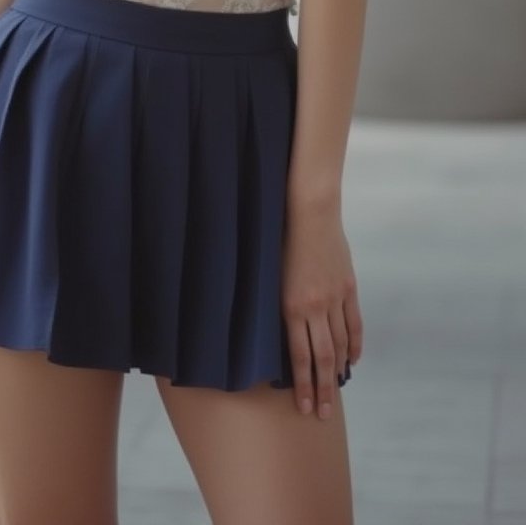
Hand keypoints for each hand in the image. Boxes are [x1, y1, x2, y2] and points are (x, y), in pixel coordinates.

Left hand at [281, 201, 362, 418]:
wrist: (310, 212)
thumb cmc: (282, 240)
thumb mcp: (273, 276)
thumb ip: (282, 307)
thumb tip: (283, 337)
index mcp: (292, 306)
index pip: (300, 357)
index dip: (303, 384)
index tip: (303, 407)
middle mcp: (315, 307)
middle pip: (323, 358)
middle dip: (322, 389)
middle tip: (322, 414)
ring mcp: (335, 298)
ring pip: (340, 344)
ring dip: (339, 371)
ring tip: (336, 391)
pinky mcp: (348, 287)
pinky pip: (353, 324)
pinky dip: (354, 345)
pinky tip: (352, 361)